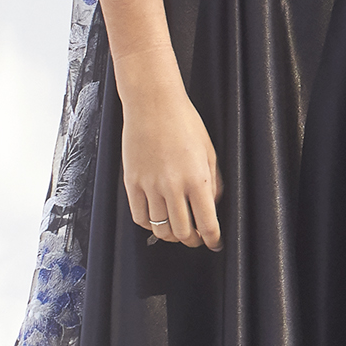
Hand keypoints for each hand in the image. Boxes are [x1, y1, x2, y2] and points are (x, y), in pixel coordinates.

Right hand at [121, 75, 222, 250]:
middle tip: (197, 238)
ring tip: (177, 231)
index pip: (207, 224)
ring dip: (171, 235)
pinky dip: (149, 225)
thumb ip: (213, 181)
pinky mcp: (132, 182)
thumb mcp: (209, 151)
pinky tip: (156, 219)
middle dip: (193, 240)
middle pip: (183, 232)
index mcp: (197, 179)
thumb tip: (213, 205)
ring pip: (160, 229)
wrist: (153, 103)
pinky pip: (139, 217)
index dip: (212, 239)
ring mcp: (150, 186)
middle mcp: (173, 186)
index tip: (214, 242)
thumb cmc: (183, 121)